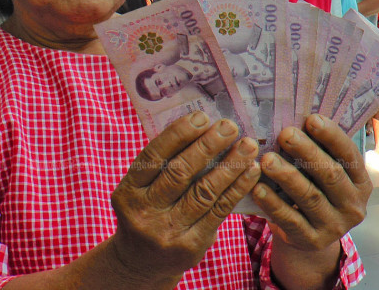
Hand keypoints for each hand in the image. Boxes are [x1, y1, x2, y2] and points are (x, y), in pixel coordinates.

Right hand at [110, 111, 260, 286]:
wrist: (143, 263)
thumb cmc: (148, 211)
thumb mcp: (141, 189)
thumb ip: (162, 164)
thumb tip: (201, 125)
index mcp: (128, 191)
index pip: (153, 156)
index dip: (179, 134)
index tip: (202, 116)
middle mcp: (144, 212)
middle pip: (180, 173)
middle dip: (208, 145)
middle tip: (229, 126)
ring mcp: (167, 231)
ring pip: (204, 192)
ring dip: (230, 165)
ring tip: (248, 145)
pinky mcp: (192, 245)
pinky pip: (219, 210)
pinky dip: (237, 187)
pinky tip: (250, 171)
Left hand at [253, 114, 371, 251]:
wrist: (310, 234)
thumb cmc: (316, 190)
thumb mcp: (324, 172)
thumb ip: (319, 150)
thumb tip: (296, 114)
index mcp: (361, 182)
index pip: (349, 155)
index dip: (331, 136)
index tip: (311, 118)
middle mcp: (353, 205)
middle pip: (330, 175)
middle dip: (307, 152)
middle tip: (285, 133)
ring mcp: (334, 226)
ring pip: (310, 197)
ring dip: (287, 176)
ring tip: (267, 159)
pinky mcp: (311, 240)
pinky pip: (291, 220)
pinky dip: (273, 203)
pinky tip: (258, 188)